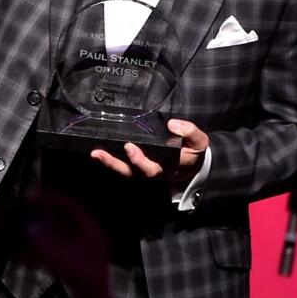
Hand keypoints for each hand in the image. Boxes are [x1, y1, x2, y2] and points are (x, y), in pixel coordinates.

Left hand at [90, 119, 208, 182]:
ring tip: (97, 154)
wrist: (191, 167)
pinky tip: (97, 153)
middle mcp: (159, 171)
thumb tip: (172, 124)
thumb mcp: (199, 141)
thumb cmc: (192, 150)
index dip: (145, 158)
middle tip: (120, 149)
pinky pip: (123, 169)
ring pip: (129, 172)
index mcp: (175, 165)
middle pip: (143, 171)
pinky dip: (109, 163)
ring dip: (112, 164)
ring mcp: (146, 172)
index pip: (164, 163)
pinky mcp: (136, 169)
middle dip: (133, 161)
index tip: (131, 147)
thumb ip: (190, 131)